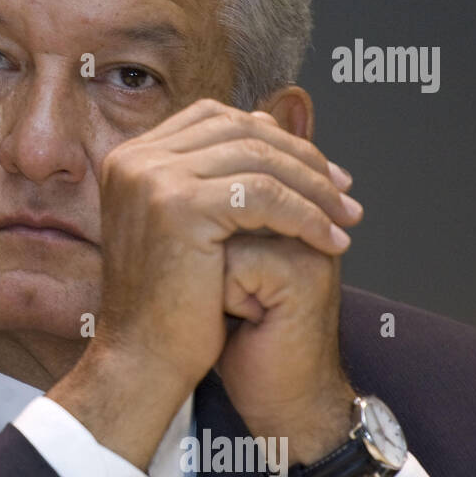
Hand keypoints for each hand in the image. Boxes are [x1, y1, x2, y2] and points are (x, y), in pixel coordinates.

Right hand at [49, 98, 360, 471]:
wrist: (143, 359)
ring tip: (345, 220)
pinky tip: (329, 243)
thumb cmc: (169, 303)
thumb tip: (272, 117)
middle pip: (239, 131)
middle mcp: (134, 159)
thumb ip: (219, 173)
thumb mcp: (188, 223)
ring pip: (258, 161)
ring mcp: (152, 179)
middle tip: (344, 193)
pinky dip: (306, 216)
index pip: (215, 118)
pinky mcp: (178, 206)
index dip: (273, 137)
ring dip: (313, 190)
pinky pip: (264, 196)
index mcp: (130, 158)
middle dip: (301, 159)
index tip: (318, 172)